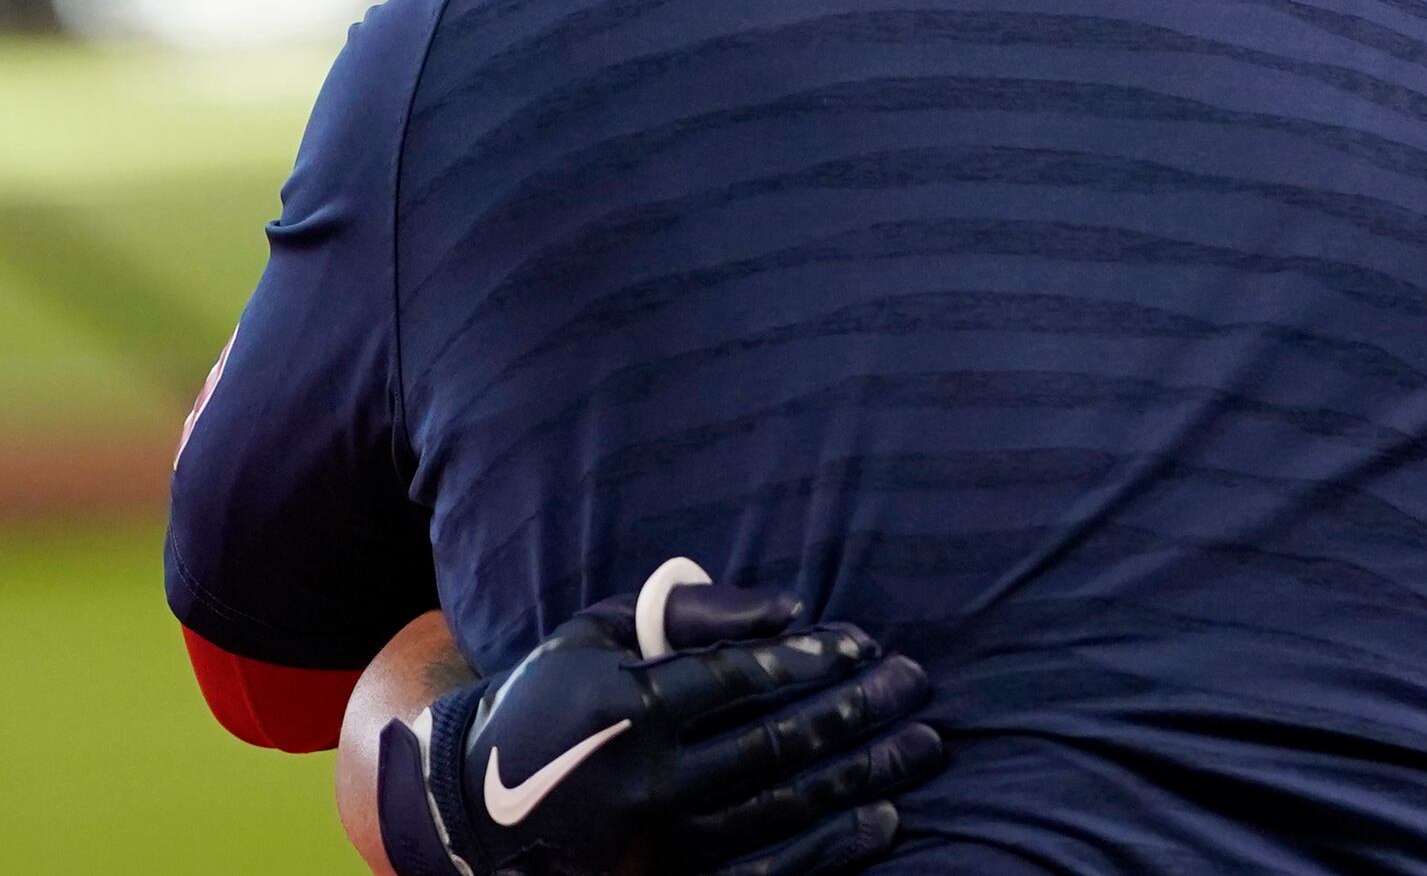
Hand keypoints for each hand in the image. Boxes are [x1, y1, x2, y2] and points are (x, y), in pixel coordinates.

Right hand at [376, 559, 942, 875]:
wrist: (472, 808)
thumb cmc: (551, 698)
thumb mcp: (594, 633)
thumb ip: (686, 610)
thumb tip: (788, 607)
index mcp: (626, 708)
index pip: (739, 678)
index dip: (811, 659)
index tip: (865, 643)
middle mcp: (645, 780)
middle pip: (776, 743)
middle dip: (857, 711)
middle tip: (915, 683)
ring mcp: (660, 842)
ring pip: (784, 806)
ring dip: (865, 775)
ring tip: (925, 744)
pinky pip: (767, 871)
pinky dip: (830, 846)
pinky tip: (882, 819)